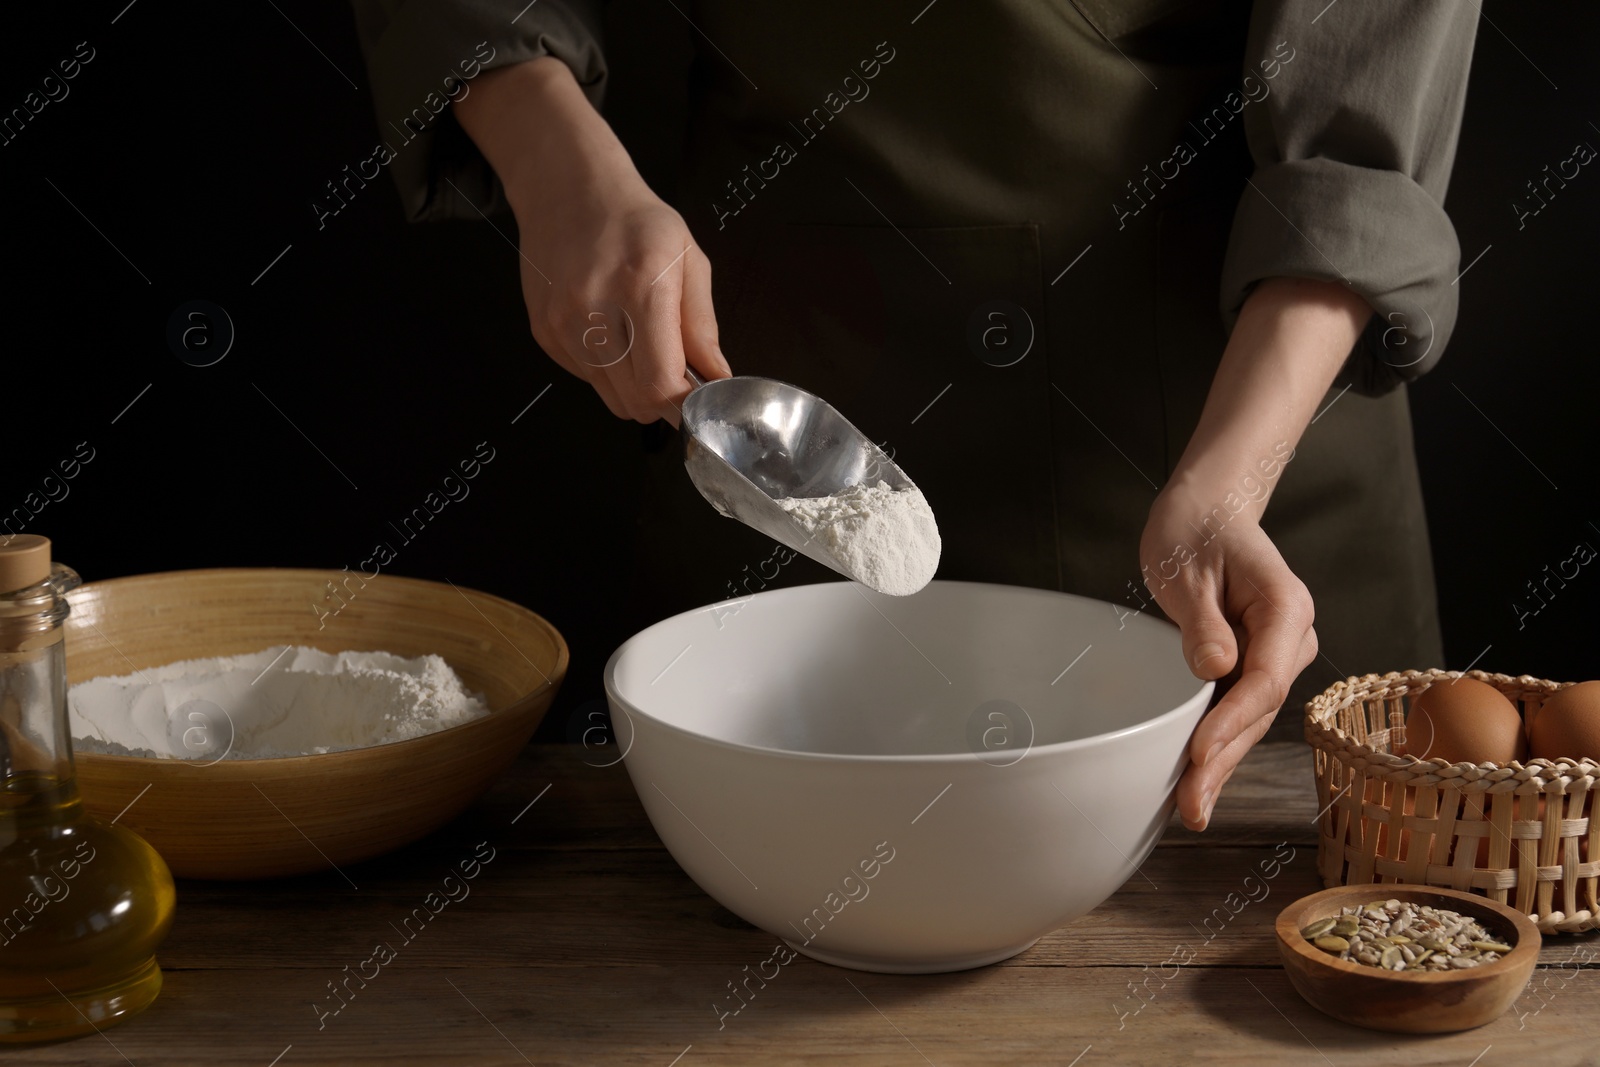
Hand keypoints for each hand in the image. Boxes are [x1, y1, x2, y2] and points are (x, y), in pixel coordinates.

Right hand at [455, 57, 730, 423]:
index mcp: (640, 287)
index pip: (661, 381)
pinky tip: (616, 338)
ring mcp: (561, 324)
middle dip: (664, 406)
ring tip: (650, 359)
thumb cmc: (635, 220)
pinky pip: (586, 378)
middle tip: (681, 389)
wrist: (567, 188)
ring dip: (637, 392)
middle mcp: (593, 309)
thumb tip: (716, 377)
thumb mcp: (689, 260)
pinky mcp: (543, 332)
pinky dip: (609, 374)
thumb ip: (703, 326)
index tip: (701, 401)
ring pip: (609, 396)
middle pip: (634, 399)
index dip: (685, 405)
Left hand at [1146, 275, 1370, 829]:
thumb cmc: (1195, 532)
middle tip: (1190, 806)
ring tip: (1189, 808)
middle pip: (1259, 710)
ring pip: (1250, 718)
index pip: (1263, 679)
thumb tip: (1215, 671)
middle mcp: (1292, 637)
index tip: (1198, 755)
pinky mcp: (1255, 665)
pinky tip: (1193, 779)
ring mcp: (1278, 654)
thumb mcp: (1186, 568)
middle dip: (1223, 760)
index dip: (1230, 724)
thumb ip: (1202, 622)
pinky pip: (1237, 709)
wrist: (1208, 511)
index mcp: (1285, 608)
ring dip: (1220, 763)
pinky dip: (1215, 743)